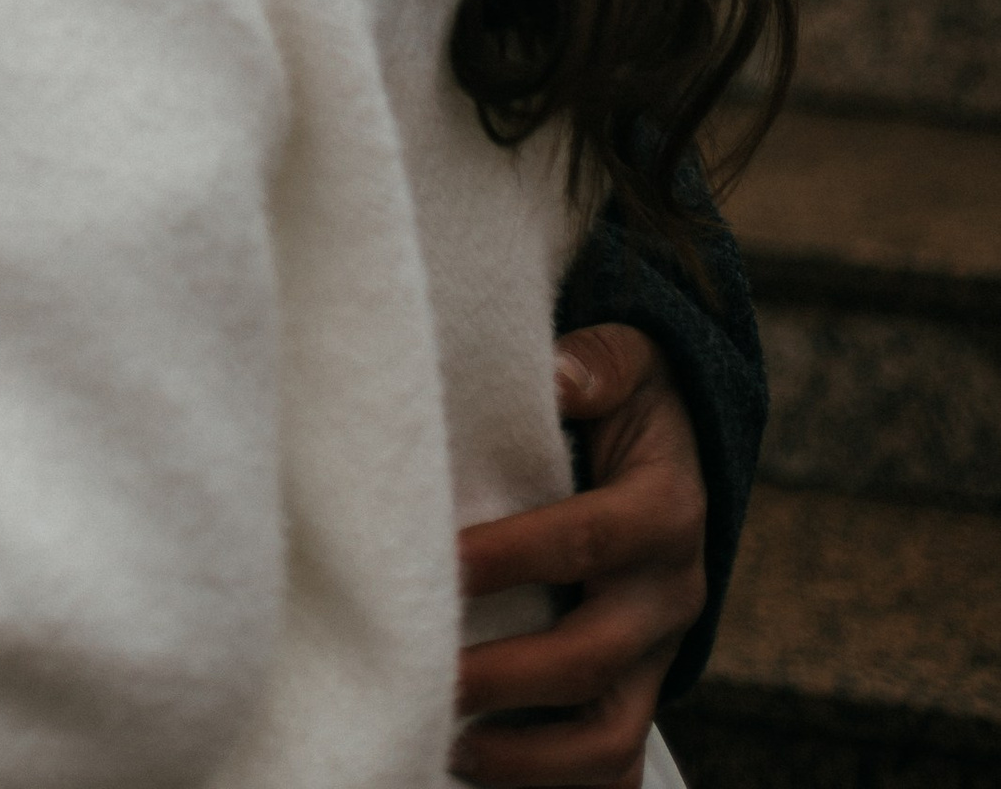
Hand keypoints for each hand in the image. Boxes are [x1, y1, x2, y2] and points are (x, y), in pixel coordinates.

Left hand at [448, 323, 705, 787]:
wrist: (682, 456)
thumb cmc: (628, 403)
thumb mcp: (628, 364)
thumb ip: (596, 364)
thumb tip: (558, 373)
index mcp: (667, 511)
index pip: (584, 541)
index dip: (510, 557)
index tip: (440, 564)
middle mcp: (669, 595)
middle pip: (591, 659)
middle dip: (504, 676)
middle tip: (428, 673)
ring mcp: (656, 657)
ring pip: (609, 738)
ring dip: (528, 757)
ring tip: (449, 744)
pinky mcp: (637, 693)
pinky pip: (613, 767)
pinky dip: (556, 787)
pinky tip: (480, 768)